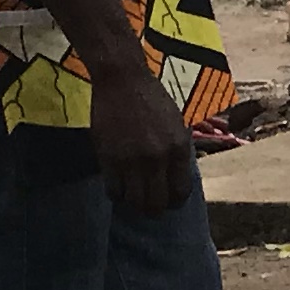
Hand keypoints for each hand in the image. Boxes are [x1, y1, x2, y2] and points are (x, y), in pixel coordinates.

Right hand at [91, 69, 198, 219]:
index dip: (175, 201)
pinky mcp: (109, 158)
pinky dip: (117, 194)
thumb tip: (174, 179)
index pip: (181, 191)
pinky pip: (113, 190)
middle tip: (149, 204)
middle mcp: (158, 158)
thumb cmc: (151, 99)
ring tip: (133, 196)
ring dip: (134, 203)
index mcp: (179, 148)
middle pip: (157, 203)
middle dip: (154, 209)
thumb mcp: (176, 125)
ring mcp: (132, 160)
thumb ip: (176, 152)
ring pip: (134, 201)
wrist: (122, 81)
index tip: (169, 200)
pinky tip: (118, 187)